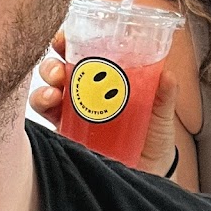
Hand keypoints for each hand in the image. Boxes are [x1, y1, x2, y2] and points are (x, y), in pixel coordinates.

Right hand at [29, 32, 179, 177]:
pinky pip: (48, 123)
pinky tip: (49, 109)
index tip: (65, 37)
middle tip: (59, 71)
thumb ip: (164, 95)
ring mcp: (74, 116)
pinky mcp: (68, 138)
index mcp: (105, 79)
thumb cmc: (154, 137)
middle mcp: (85, 95)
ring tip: (53, 94)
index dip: (69, 42)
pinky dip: (43, 112)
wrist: (151, 173)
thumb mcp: (161, 113)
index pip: (82, 54)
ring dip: (44, 89)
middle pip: (58, 71)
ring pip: (47, 95)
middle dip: (51, 65)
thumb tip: (167, 76)